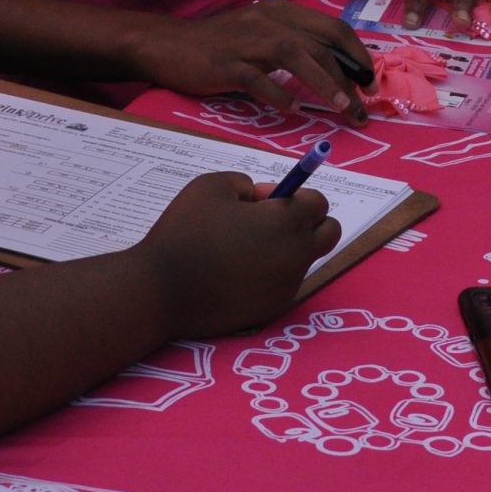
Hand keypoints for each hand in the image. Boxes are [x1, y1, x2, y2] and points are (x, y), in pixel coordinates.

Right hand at [138, 1, 375, 122]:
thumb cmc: (218, 43)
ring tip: (343, 108)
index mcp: (282, 12)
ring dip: (325, 83)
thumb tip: (333, 66)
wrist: (167, 44)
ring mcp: (246, 41)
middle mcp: (268, 20)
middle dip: (349, 75)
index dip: (357, 55)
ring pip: (296, 56)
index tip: (370, 83)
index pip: (332, 29)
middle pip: (320, 44)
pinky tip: (293, 110)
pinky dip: (279, 94)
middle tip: (363, 105)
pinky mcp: (225, 64)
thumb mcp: (261, 33)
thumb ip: (293, 43)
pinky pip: (257, 79)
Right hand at [138, 173, 337, 336]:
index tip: (261, 199)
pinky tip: (235, 273)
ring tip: (242, 248)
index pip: (319, 202)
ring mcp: (287, 285)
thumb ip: (247, 183)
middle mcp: (296, 255)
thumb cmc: (184, 231)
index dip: (293, 194)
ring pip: (304, 258)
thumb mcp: (211, 186)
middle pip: (329, 232)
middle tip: (271, 221)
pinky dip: (270, 273)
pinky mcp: (272, 308)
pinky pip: (283, 282)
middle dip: (309, 221)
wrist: (160, 290)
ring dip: (286, 247)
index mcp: (286, 221)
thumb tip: (265, 198)